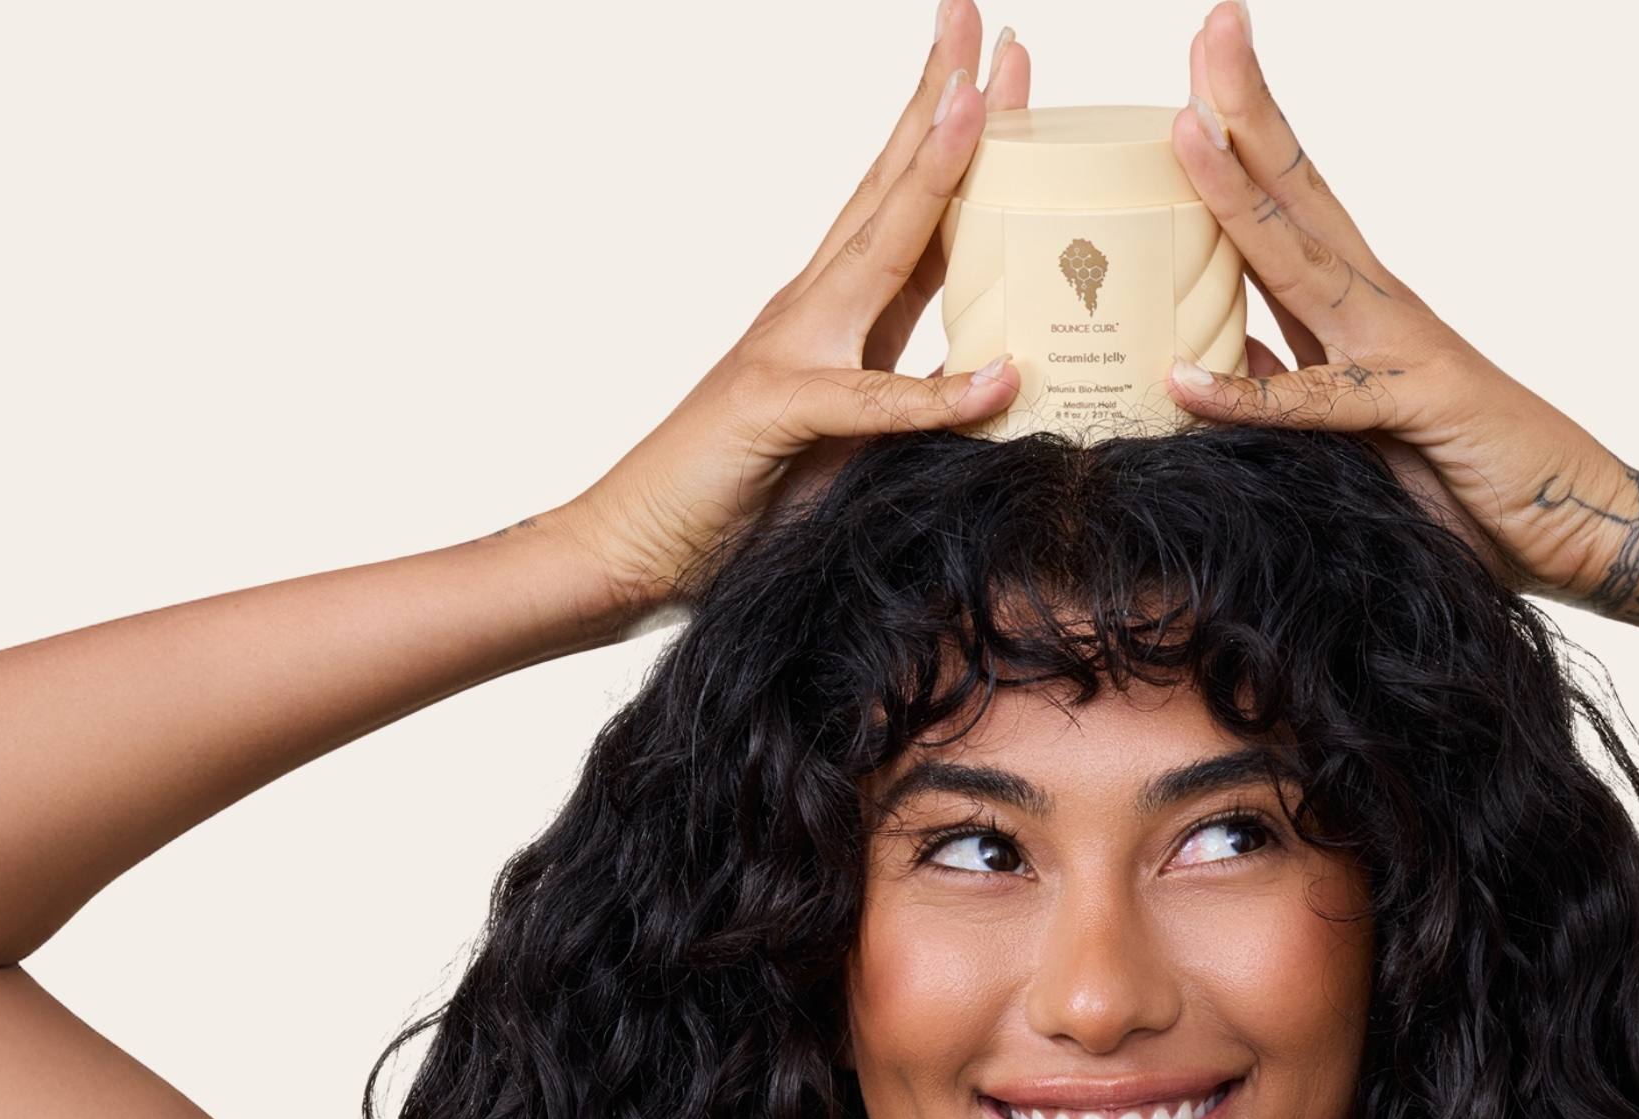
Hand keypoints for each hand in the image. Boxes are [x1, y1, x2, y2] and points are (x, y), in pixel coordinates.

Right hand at [546, 3, 1029, 619]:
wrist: (634, 546)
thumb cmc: (741, 499)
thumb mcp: (852, 449)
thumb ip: (913, 412)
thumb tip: (996, 397)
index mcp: (835, 313)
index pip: (911, 210)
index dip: (959, 140)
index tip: (1004, 69)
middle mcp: (814, 310)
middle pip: (893, 187)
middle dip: (946, 99)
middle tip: (987, 18)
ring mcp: (791, 350)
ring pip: (879, 247)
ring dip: (935, 173)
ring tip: (986, 100)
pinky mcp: (778, 414)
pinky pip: (871, 401)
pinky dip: (935, 395)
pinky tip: (998, 379)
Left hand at [1166, 3, 1638, 607]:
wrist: (1572, 521)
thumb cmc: (1467, 480)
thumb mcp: (1357, 436)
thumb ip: (1293, 394)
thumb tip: (1217, 366)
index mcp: (1359, 310)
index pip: (1292, 206)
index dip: (1245, 140)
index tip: (1197, 77)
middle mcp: (1376, 309)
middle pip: (1297, 194)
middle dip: (1247, 110)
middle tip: (1209, 26)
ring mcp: (1396, 349)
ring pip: (1300, 261)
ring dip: (1238, 195)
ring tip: (1182, 130)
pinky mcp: (1411, 409)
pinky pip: (1316, 402)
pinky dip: (1249, 395)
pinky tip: (1184, 378)